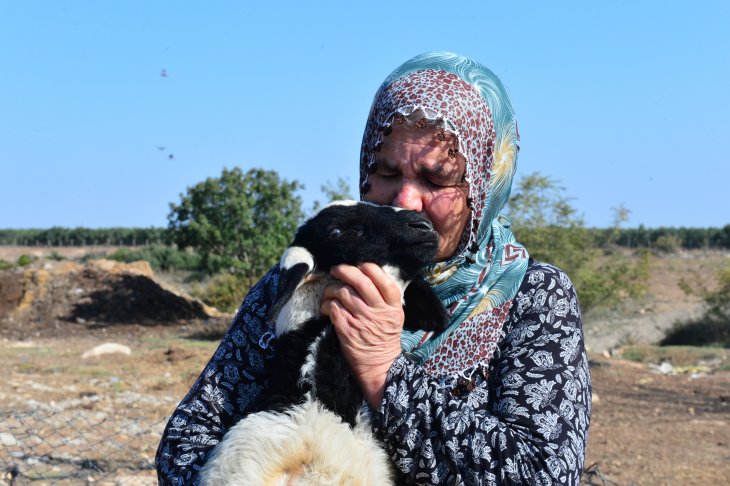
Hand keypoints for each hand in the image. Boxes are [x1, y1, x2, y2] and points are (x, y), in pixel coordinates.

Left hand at [320, 263, 403, 408]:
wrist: (380, 366)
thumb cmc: (385, 339)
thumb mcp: (395, 317)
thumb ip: (386, 299)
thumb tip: (368, 276)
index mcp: (393, 308)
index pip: (385, 281)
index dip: (371, 268)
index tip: (360, 264)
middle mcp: (378, 312)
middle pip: (362, 282)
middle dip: (346, 271)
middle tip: (337, 269)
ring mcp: (362, 320)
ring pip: (343, 292)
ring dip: (332, 288)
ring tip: (330, 291)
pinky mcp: (346, 330)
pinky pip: (333, 308)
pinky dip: (327, 304)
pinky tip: (326, 307)